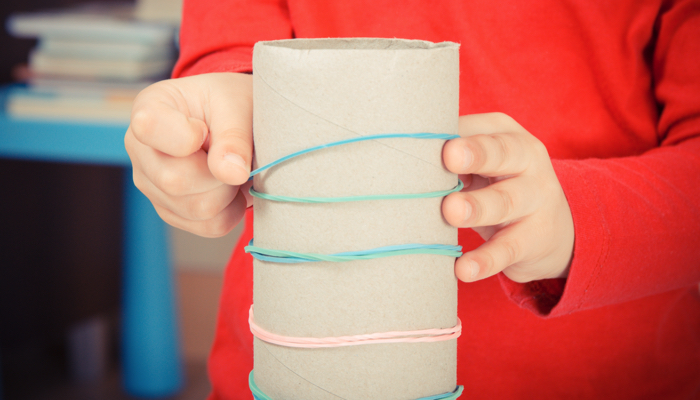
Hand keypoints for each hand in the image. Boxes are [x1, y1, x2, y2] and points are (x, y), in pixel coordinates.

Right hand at [124, 73, 253, 236]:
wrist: (235, 119)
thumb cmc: (231, 103)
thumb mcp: (238, 105)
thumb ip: (233, 137)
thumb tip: (232, 173)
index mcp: (150, 108)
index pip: (149, 128)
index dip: (186, 137)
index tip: (205, 129)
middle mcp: (140, 150)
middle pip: (175, 181)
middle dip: (218, 173)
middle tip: (233, 154)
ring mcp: (151, 184)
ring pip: (196, 209)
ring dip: (229, 192)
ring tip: (232, 168)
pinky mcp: (170, 211)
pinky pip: (209, 225)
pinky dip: (232, 210)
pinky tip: (230, 186)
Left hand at [442, 113, 573, 282]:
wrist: (551, 231)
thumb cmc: (497, 185)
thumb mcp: (483, 164)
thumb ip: (451, 154)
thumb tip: (402, 157)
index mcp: (507, 135)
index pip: (479, 128)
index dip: (454, 132)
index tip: (428, 139)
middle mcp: (527, 161)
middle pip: (502, 154)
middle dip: (477, 154)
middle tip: (450, 156)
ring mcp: (536, 200)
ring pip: (504, 201)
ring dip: (477, 206)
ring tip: (451, 211)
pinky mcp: (534, 239)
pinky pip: (506, 250)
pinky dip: (485, 260)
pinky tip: (464, 270)